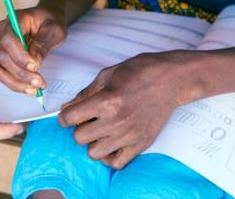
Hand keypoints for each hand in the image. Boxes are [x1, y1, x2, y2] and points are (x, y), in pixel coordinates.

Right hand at [0, 6, 66, 94]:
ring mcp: (0, 46)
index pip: (9, 39)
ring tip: (35, 89)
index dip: (19, 56)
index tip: (35, 66)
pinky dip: (15, 84)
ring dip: (16, 82)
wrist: (47, 22)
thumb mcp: (54, 30)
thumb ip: (43, 44)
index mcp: (15, 20)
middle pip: (2, 56)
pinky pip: (2, 74)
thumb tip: (35, 61)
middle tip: (39, 82)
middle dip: (21, 73)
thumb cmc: (50, 22)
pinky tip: (30, 89)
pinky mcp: (2, 58)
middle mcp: (2, 32)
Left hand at [59, 51, 188, 168]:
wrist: (170, 80)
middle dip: (78, 128)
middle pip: (79, 138)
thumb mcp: (107, 75)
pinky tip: (110, 142)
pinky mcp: (141, 143)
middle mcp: (117, 121)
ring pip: (94, 153)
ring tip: (99, 131)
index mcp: (106, 100)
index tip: (67, 115)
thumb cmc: (139, 72)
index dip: (64, 116)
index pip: (70, 118)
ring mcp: (130, 135)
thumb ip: (85, 93)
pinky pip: (117, 163)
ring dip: (92, 142)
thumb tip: (67, 108)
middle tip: (86, 120)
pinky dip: (109, 156)